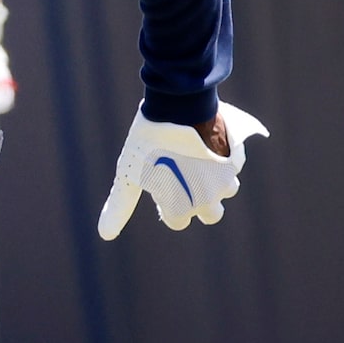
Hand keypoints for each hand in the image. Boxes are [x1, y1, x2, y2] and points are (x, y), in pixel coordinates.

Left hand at [97, 102, 267, 237]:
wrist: (178, 107)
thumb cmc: (148, 143)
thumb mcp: (128, 175)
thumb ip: (120, 206)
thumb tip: (105, 234)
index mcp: (182, 207)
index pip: (179, 221)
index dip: (168, 206)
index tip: (161, 188)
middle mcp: (209, 199)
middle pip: (211, 214)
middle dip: (200, 202)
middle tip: (185, 179)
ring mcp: (226, 179)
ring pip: (227, 190)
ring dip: (215, 182)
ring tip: (195, 158)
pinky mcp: (237, 159)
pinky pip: (233, 167)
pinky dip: (223, 160)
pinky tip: (206, 143)